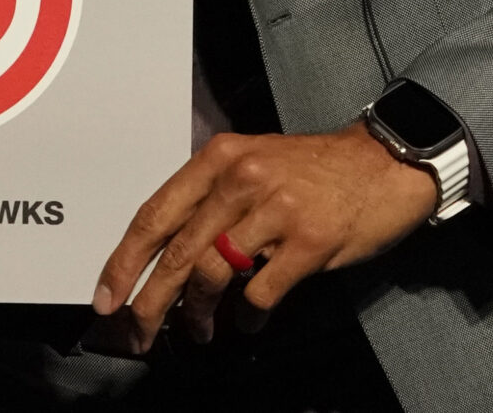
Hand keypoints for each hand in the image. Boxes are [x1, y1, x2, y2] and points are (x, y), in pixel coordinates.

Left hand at [91, 126, 436, 347]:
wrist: (385, 163)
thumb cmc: (315, 169)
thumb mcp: (254, 163)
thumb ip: (211, 198)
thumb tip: (167, 255)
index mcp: (220, 158)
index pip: (155, 214)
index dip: (124, 261)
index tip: (107, 297)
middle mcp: (242, 180)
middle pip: (177, 252)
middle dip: (150, 302)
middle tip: (136, 333)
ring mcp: (276, 210)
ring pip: (213, 274)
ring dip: (198, 313)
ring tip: (199, 330)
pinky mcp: (309, 242)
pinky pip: (261, 293)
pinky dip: (249, 316)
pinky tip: (249, 323)